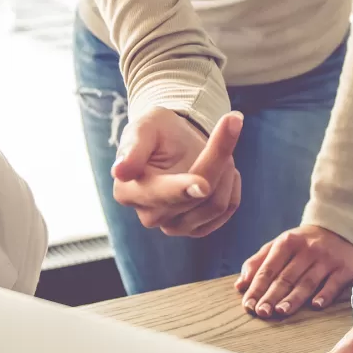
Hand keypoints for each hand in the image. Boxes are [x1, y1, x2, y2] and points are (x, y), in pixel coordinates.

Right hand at [111, 108, 243, 236]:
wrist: (173, 143)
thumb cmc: (157, 131)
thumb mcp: (144, 127)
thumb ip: (133, 147)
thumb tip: (120, 171)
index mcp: (128, 192)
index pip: (163, 193)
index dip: (183, 188)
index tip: (203, 184)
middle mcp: (150, 216)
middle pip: (197, 196)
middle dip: (218, 157)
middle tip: (229, 123)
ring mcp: (174, 226)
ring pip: (217, 204)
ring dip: (226, 168)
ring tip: (215, 146)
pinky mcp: (197, 229)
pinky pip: (229, 206)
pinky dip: (231, 183)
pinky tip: (220, 168)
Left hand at [235, 224, 352, 317]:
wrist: (338, 228)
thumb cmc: (302, 242)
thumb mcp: (279, 244)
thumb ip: (258, 262)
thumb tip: (240, 285)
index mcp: (287, 243)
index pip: (269, 268)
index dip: (257, 287)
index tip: (249, 305)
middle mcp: (307, 249)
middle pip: (286, 277)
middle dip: (272, 295)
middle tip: (262, 312)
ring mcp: (326, 258)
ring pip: (307, 281)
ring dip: (294, 298)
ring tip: (281, 311)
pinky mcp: (344, 267)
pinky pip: (333, 283)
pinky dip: (325, 295)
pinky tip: (315, 306)